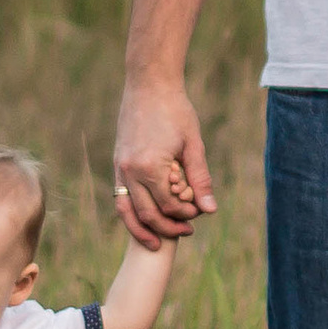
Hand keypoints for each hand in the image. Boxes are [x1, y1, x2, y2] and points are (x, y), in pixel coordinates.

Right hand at [114, 72, 215, 244]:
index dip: (186, 214)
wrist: (148, 85)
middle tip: (186, 233)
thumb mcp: (193, 144)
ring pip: (126, 210)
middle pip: (147, 214)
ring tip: (155, 243)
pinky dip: (130, 212)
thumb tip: (210, 210)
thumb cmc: (175, 111)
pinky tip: (144, 218)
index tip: (200, 213)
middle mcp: (130, 171)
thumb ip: (200, 179)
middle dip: (166, 228)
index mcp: (150, 167)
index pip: (169, 205)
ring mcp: (120, 167)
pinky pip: (120, 196)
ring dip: (141, 230)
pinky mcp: (117, 163)